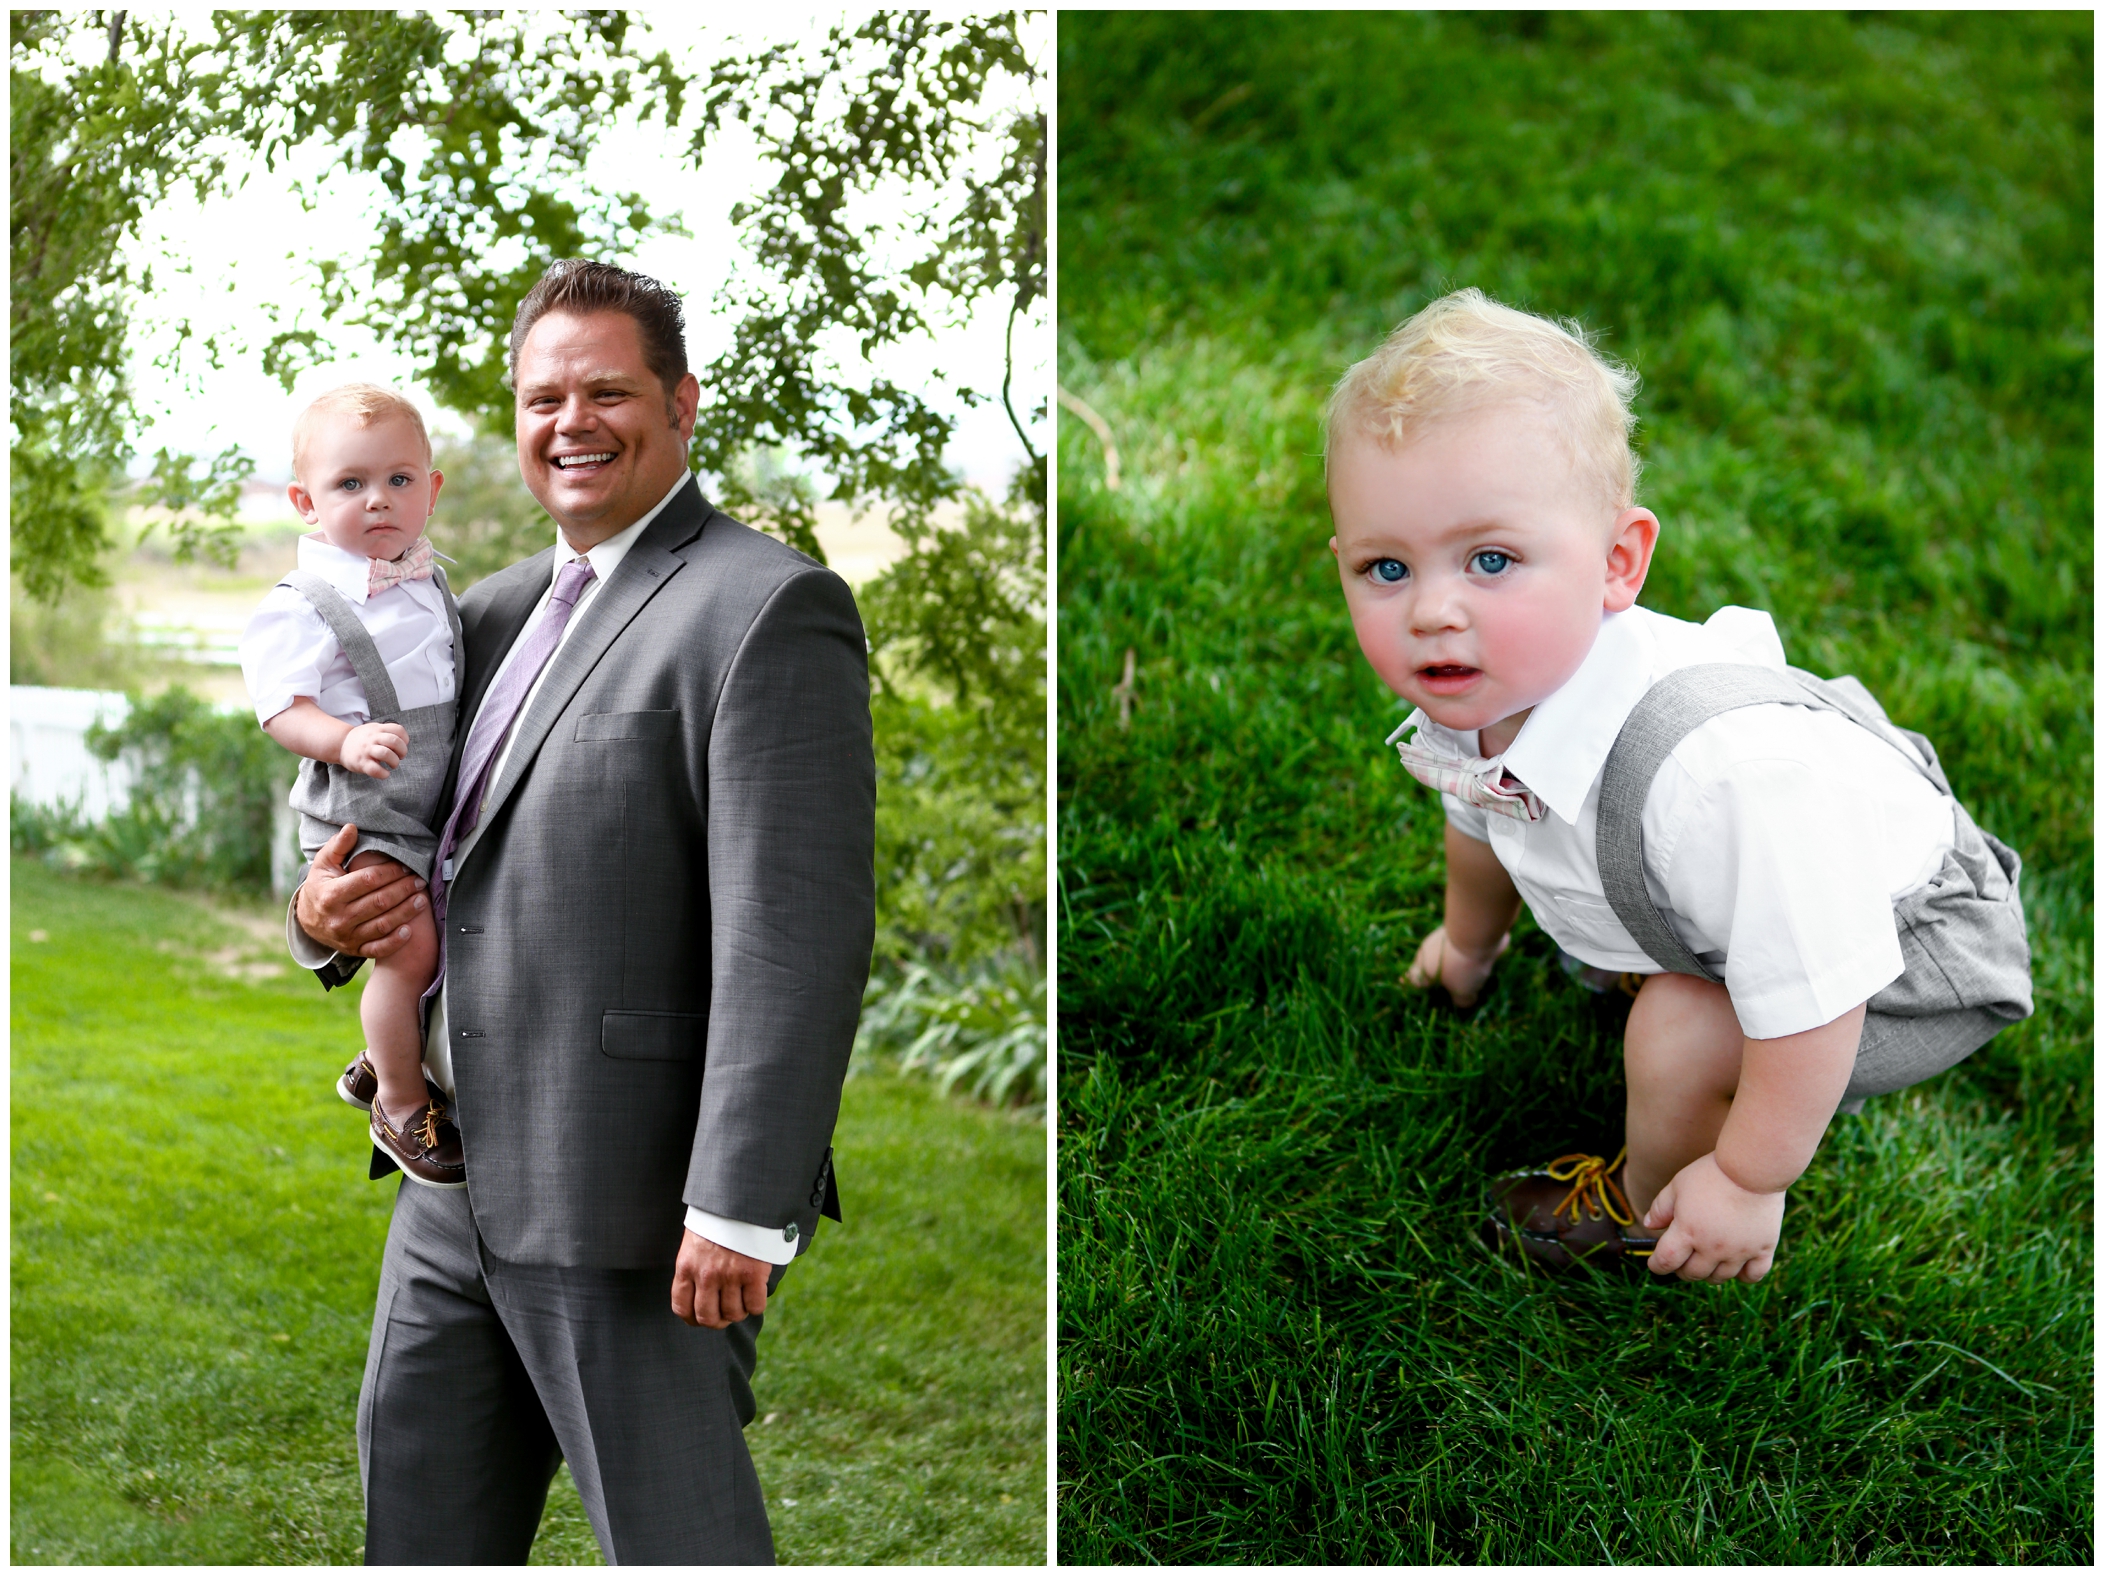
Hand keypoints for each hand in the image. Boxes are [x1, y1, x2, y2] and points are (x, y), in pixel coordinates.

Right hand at [292, 823, 426, 960]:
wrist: (307, 920)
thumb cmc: (321, 886)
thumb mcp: (324, 864)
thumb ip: (338, 846)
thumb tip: (352, 827)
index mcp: (331, 894)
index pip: (368, 881)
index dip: (390, 872)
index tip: (406, 866)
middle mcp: (339, 918)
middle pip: (379, 902)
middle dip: (403, 890)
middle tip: (420, 880)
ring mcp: (347, 936)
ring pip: (382, 925)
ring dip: (406, 912)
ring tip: (422, 899)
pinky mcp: (354, 950)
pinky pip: (377, 949)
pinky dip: (394, 942)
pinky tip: (409, 930)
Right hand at [339, 721, 410, 778]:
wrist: (340, 744)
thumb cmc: (362, 739)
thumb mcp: (374, 729)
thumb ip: (387, 732)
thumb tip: (404, 742)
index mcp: (378, 729)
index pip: (398, 730)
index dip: (405, 739)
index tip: (403, 745)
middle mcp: (372, 738)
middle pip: (394, 741)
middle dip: (403, 751)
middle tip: (400, 756)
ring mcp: (366, 750)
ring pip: (386, 754)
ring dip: (394, 761)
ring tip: (393, 764)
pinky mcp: (361, 763)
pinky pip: (375, 769)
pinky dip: (384, 774)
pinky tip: (385, 773)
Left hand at [671, 1229, 770, 1328]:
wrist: (741, 1199)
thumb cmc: (718, 1219)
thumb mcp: (695, 1242)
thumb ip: (694, 1267)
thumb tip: (701, 1293)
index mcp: (686, 1266)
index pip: (682, 1307)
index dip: (693, 1319)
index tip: (701, 1318)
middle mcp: (705, 1275)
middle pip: (707, 1317)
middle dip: (718, 1321)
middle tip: (726, 1315)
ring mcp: (729, 1275)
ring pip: (733, 1313)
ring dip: (739, 1312)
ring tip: (742, 1301)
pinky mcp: (753, 1273)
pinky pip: (755, 1305)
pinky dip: (756, 1306)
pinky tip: (756, 1295)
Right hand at [1404, 925, 1508, 1006]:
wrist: (1476, 931)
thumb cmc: (1462, 966)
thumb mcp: (1463, 991)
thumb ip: (1461, 1000)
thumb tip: (1462, 1002)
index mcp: (1423, 968)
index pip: (1412, 980)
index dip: (1414, 987)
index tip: (1417, 990)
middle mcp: (1427, 951)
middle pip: (1427, 965)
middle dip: (1435, 974)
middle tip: (1449, 986)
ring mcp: (1441, 937)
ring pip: (1442, 953)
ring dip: (1452, 961)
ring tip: (1469, 973)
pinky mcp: (1458, 928)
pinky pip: (1460, 944)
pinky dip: (1466, 952)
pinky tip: (1481, 958)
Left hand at [1642, 1151, 1784, 1283]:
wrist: (1753, 1168)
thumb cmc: (1711, 1173)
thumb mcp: (1678, 1185)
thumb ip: (1661, 1208)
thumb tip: (1648, 1225)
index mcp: (1687, 1231)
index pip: (1666, 1261)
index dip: (1657, 1266)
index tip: (1655, 1264)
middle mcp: (1712, 1247)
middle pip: (1693, 1273)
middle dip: (1682, 1270)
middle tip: (1682, 1260)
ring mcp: (1739, 1251)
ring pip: (1720, 1278)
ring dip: (1709, 1274)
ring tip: (1707, 1262)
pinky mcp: (1763, 1249)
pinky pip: (1752, 1276)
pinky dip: (1743, 1276)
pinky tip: (1737, 1267)